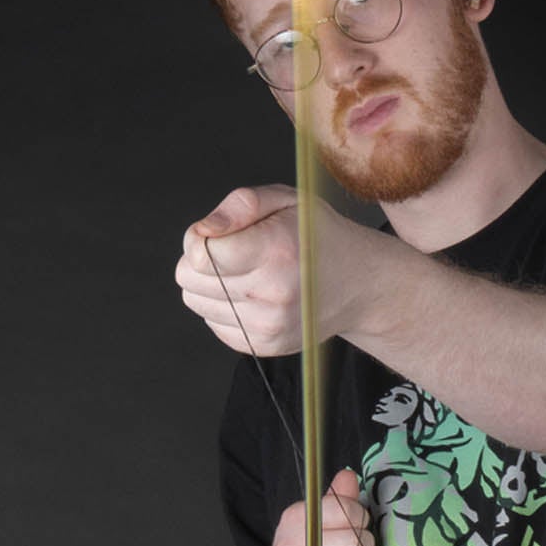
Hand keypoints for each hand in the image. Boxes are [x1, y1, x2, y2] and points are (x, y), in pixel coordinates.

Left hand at [175, 185, 369, 355]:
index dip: (198, 238)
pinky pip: (212, 322)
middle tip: (236, 251)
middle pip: (188, 278)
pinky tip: (254, 294)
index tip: (218, 233)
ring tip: (247, 271)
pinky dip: (224, 306)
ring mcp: (268, 326)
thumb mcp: (286, 201)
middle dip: (202, 260)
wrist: (357, 284)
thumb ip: (240, 204)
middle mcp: (273, 293)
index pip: (200, 255)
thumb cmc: (319, 237)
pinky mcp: (263, 345)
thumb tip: (204, 230)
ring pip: (195, 301)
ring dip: (211, 284)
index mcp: (276, 251)